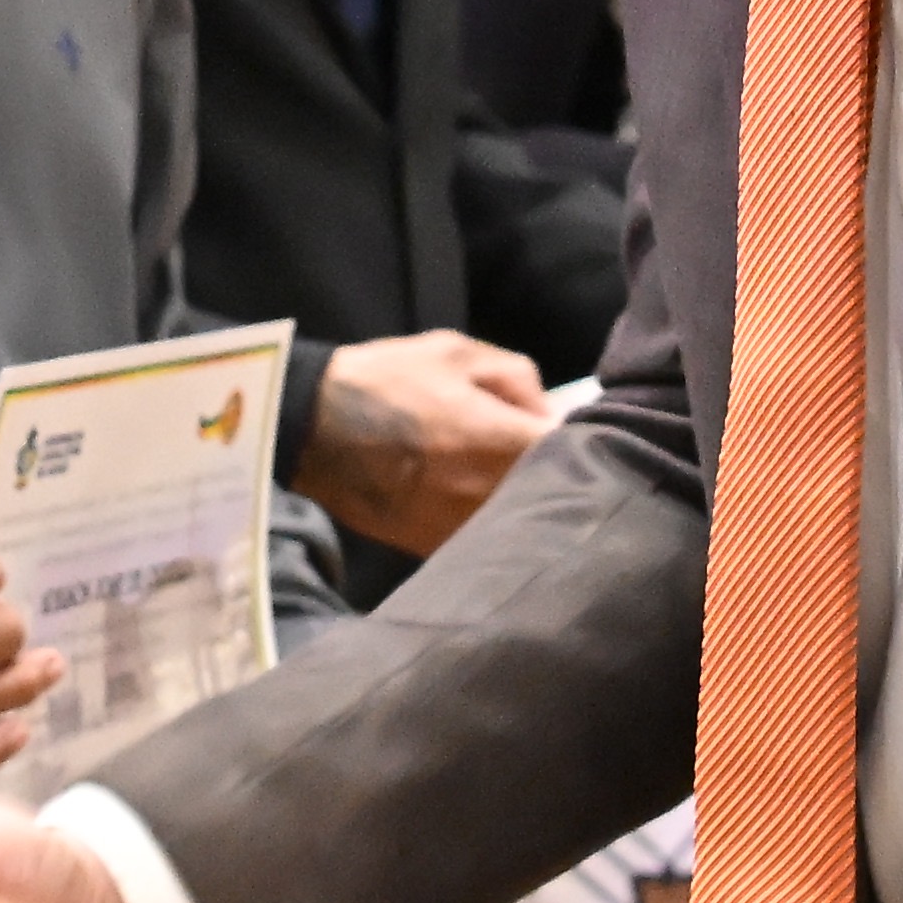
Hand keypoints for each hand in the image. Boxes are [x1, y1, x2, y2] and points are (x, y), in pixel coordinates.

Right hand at [292, 329, 558, 554]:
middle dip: (563, 476)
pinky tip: (478, 501)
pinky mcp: (434, 549)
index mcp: (502, 443)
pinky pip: (483, 537)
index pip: (578, 456)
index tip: (583, 432)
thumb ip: (518, 380)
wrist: (311, 429)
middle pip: (556, 496)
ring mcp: (462, 529)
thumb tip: (551, 415)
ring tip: (511, 479)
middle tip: (553, 456)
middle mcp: (490, 496)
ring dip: (528, 504)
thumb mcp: (457, 353)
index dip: (590, 442)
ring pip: (521, 523)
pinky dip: (491, 522)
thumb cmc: (388, 380)